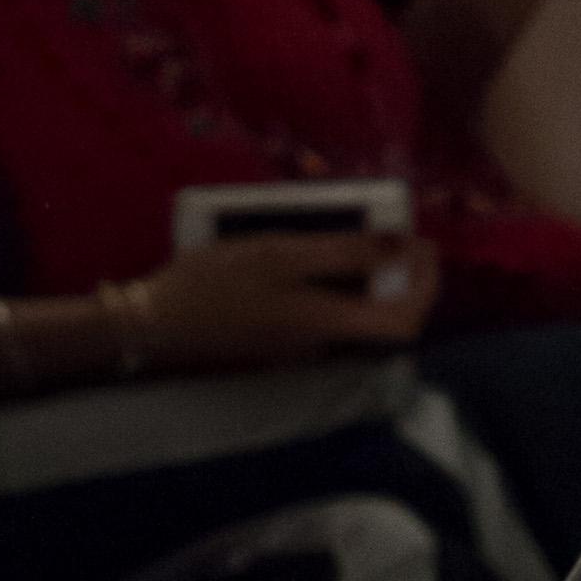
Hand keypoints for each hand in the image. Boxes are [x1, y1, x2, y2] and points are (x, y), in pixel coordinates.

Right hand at [133, 229, 435, 372]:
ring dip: (368, 278)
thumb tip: (403, 245)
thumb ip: (347, 251)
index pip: (407, 319)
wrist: (154, 321)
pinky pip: (326, 313)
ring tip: (358, 235)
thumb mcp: (283, 254)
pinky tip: (315, 257)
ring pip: (355, 314)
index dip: (426, 283)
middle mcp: (323, 345)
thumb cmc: (216, 283)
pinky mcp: (281, 341)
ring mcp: (301, 347)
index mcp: (329, 325)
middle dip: (401, 275)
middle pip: (386, 318)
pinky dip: (336, 285)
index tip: (422, 244)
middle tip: (395, 232)